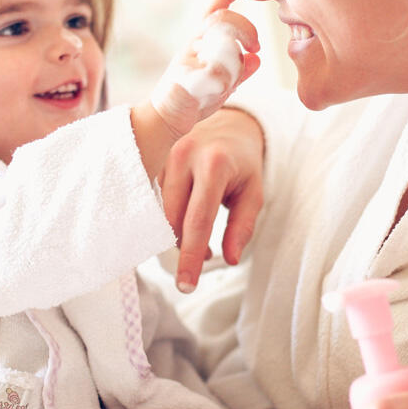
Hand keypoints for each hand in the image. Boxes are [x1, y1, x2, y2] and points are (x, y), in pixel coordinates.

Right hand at [150, 0, 260, 138]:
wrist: (165, 119)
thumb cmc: (193, 101)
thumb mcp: (222, 84)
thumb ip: (239, 71)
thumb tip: (257, 59)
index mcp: (200, 44)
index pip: (212, 13)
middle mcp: (193, 46)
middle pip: (222, 19)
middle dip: (246, 28)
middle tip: (256, 46)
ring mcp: (188, 59)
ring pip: (221, 43)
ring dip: (235, 58)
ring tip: (233, 76)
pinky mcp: (185, 76)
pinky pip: (215, 71)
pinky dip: (224, 81)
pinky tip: (218, 90)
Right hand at [160, 108, 264, 292]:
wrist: (228, 123)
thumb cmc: (243, 163)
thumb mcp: (253, 192)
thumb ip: (242, 227)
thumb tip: (230, 259)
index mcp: (213, 164)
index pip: (197, 221)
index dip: (191, 257)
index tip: (187, 285)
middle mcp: (183, 155)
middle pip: (172, 219)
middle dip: (184, 248)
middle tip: (201, 264)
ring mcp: (164, 155)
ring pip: (161, 211)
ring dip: (178, 233)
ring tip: (201, 238)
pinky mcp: (154, 159)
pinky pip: (156, 199)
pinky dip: (170, 217)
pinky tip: (186, 219)